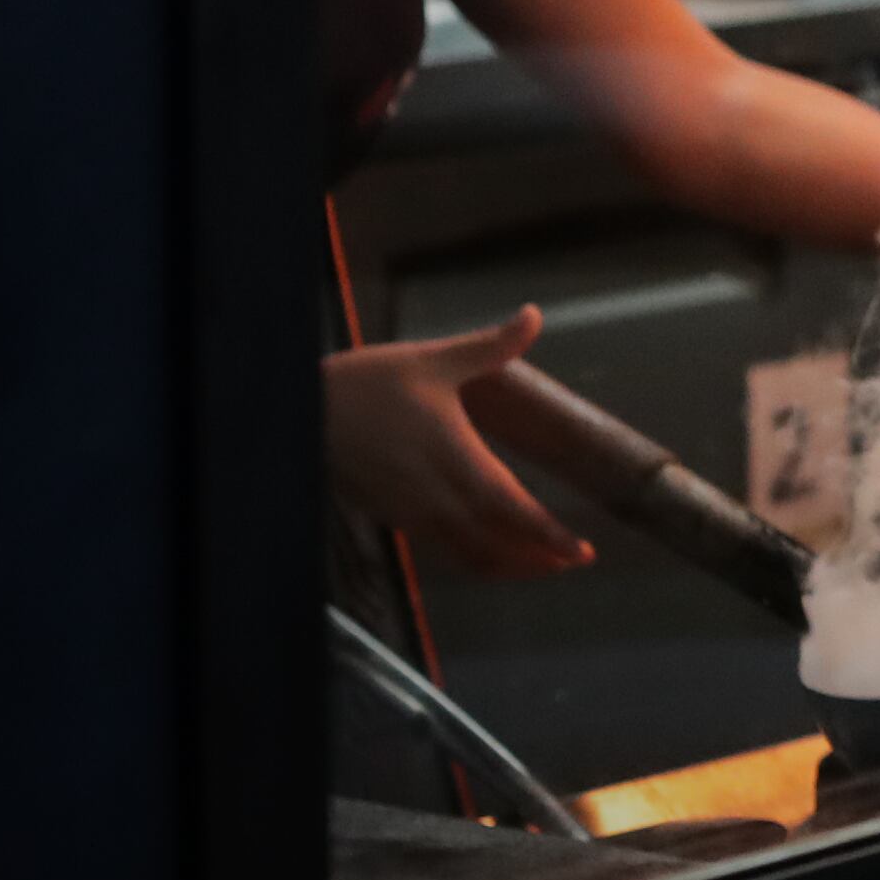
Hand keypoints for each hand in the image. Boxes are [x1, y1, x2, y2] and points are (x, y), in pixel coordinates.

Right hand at [323, 309, 592, 577]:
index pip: (514, 513)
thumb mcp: (432, 359)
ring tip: (539, 562)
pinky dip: (473, 555)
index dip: (549, 538)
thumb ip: (490, 346)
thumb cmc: (367, 383)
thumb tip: (533, 315)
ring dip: (506, 564)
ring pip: (468, 554)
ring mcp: (412, 514)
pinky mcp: (392, 517)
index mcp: (457, 462)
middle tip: (571, 562)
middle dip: (537, 559)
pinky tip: (487, 546)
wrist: (298, 414)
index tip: (581, 553)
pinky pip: (442, 548)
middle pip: (496, 546)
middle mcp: (437, 498)